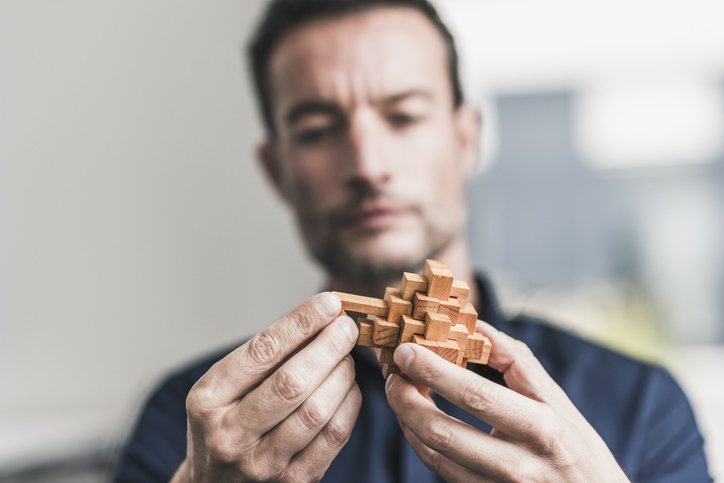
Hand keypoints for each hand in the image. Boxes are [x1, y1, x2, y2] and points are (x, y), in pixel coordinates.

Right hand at [171, 292, 361, 482]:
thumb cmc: (224, 424)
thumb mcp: (222, 389)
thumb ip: (263, 357)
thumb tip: (318, 316)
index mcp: (208, 400)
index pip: (263, 351)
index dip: (301, 323)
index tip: (328, 303)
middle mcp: (230, 434)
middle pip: (292, 382)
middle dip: (328, 347)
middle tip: (347, 327)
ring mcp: (262, 464)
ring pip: (317, 410)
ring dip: (342, 374)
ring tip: (346, 357)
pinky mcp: (293, 481)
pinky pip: (333, 436)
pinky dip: (349, 404)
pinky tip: (348, 387)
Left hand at [385, 321, 629, 482]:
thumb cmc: (578, 450)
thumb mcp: (559, 401)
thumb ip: (517, 362)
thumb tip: (477, 325)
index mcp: (540, 427)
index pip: (475, 395)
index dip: (434, 372)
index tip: (406, 350)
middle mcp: (518, 464)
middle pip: (442, 432)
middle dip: (405, 399)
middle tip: (392, 374)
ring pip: (434, 455)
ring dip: (406, 420)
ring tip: (399, 392)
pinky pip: (440, 472)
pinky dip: (419, 442)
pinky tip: (415, 420)